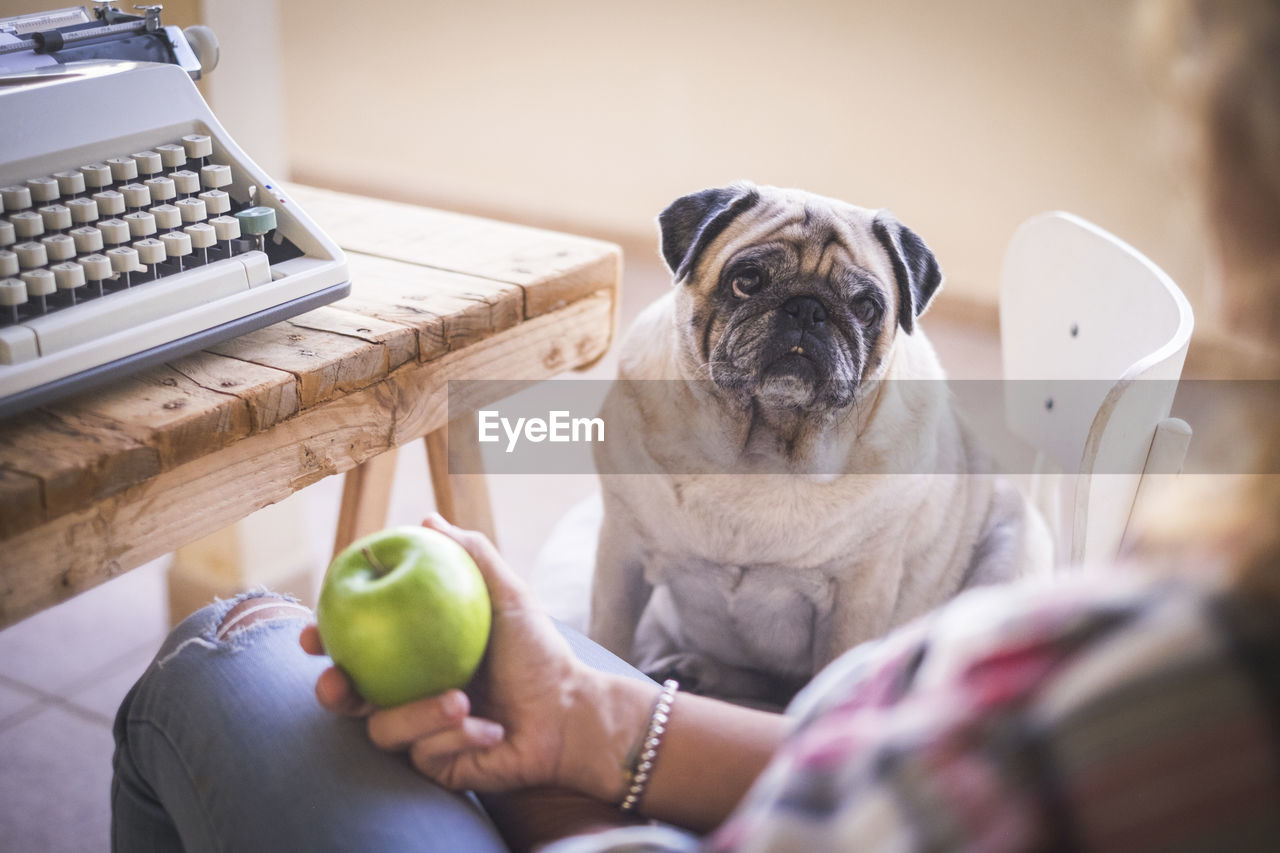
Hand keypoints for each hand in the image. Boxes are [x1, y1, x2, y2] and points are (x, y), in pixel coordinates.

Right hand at [302, 514, 637, 796]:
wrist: (569, 713)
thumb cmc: (539, 652)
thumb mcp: (507, 596)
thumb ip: (471, 556)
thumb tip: (428, 518)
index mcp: (411, 656)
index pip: (355, 647)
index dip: (323, 641)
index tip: (312, 633)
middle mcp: (406, 695)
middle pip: (346, 699)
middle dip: (332, 691)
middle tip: (339, 682)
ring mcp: (418, 735)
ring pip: (384, 731)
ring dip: (421, 714)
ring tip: (464, 700)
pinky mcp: (436, 769)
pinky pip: (425, 755)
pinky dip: (458, 737)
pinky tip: (491, 730)